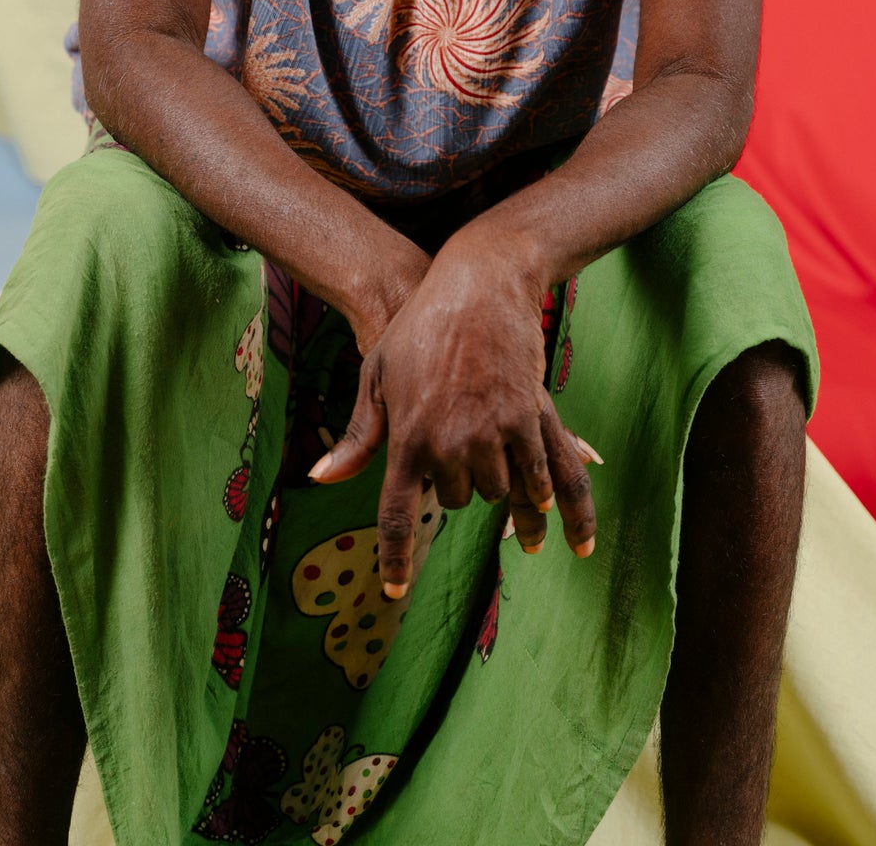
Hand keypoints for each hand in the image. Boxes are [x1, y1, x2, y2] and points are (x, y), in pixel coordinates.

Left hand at [310, 238, 597, 596]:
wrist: (477, 286)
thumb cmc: (418, 327)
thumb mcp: (376, 375)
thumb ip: (358, 436)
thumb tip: (319, 480)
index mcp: (406, 437)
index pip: (396, 516)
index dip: (395, 560)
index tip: (395, 589)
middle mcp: (449, 443)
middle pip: (451, 501)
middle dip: (449, 486)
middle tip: (449, 453)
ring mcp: (492, 433)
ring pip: (494, 492)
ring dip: (492, 486)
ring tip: (489, 462)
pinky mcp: (529, 418)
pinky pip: (541, 478)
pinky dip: (546, 498)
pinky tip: (556, 524)